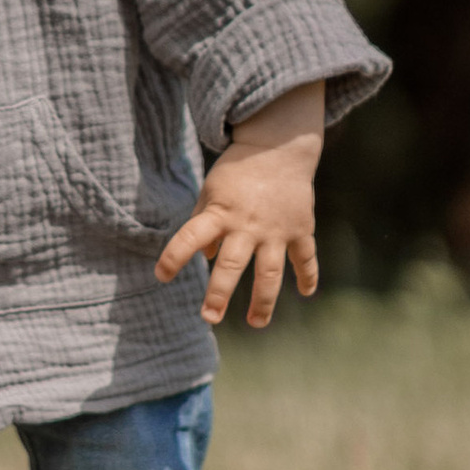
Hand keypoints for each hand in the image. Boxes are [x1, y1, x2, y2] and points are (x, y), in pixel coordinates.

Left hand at [154, 79, 323, 328]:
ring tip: (255, 323)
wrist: (277, 146)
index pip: (190, 237)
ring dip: (263, 302)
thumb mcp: (212, 191)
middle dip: (219, 294)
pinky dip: (308, 276)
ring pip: (269, 273)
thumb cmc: (237, 172)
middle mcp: (247, 225)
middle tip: (209, 317)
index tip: (161, 276)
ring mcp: (276, 230)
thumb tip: (206, 258)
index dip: (174, 257)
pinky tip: (305, 293)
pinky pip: (305, 258)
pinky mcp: (300, 229)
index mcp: (220, 213)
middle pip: (231, 265)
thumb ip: (204, 223)